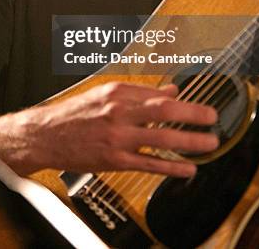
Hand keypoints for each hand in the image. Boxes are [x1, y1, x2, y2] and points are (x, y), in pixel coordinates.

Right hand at [17, 81, 217, 176]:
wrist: (45, 134)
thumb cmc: (75, 113)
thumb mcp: (106, 94)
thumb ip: (141, 92)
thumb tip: (171, 89)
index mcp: (118, 91)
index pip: (158, 93)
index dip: (184, 100)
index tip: (201, 104)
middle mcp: (119, 110)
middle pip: (164, 109)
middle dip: (193, 113)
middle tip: (213, 117)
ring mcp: (118, 136)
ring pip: (160, 137)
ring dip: (189, 140)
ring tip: (210, 143)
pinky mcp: (114, 159)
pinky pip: (149, 164)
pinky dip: (171, 167)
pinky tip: (188, 169)